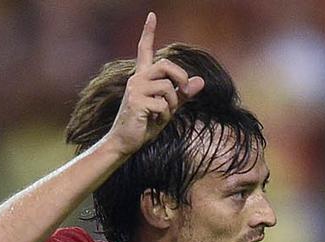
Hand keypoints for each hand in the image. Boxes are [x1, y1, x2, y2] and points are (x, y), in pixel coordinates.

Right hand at [106, 12, 204, 156]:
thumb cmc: (144, 124)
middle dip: (181, 76)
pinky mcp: (136, 102)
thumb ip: (183, 94)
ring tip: (162, 115)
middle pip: (166, 65)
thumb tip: (201, 81)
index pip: (145, 50)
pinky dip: (165, 116)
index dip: (148, 32)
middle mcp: (137, 79)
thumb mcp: (167, 107)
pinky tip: (154, 121)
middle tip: (185, 90)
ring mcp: (135, 90)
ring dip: (173, 104)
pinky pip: (163, 104)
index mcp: (142, 77)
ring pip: (167, 87)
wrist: (124, 142)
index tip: (151, 15)